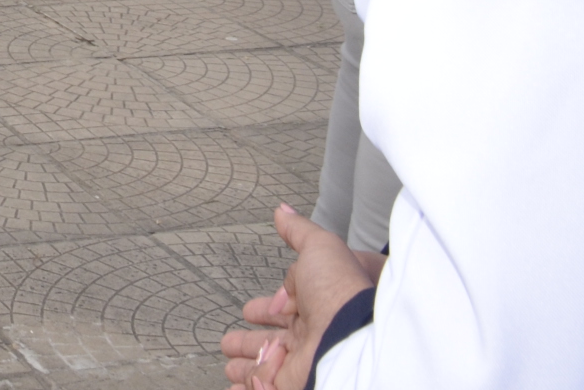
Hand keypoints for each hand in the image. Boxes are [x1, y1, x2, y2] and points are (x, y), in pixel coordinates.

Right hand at [219, 205, 374, 388]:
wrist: (352, 339)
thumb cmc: (340, 294)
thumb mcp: (321, 249)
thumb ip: (300, 233)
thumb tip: (283, 211)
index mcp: (312, 308)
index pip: (281, 310)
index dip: (264, 309)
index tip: (249, 311)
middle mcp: (306, 339)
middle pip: (269, 342)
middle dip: (248, 342)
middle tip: (231, 344)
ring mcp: (297, 365)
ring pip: (263, 367)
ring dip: (245, 369)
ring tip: (231, 370)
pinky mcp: (288, 385)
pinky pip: (262, 387)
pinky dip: (247, 389)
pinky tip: (236, 389)